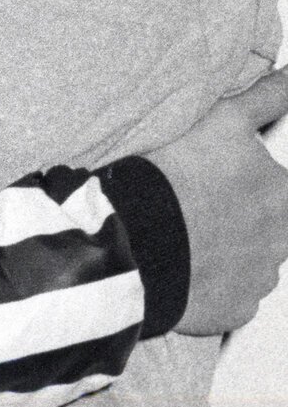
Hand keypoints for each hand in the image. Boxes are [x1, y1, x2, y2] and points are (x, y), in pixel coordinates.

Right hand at [147, 69, 287, 334]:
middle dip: (244, 213)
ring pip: (252, 258)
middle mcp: (282, 240)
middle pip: (273, 223)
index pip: (284, 189)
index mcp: (284, 194)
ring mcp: (260, 280)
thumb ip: (270, 96)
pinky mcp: (235, 309)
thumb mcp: (223, 119)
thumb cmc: (174, 175)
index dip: (254, 181)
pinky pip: (230, 293)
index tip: (227, 178)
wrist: (134, 240)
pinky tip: (183, 260)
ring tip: (181, 229)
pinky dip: (212, 280)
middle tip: (199, 199)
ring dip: (228, 247)